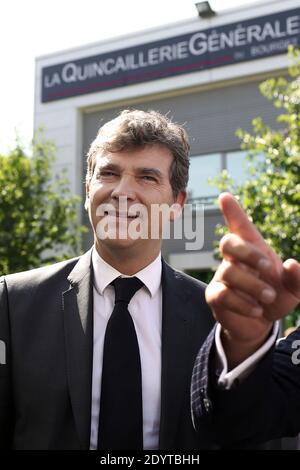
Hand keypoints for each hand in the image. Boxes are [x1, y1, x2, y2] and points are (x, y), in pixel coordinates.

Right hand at [206, 193, 299, 364]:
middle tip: (268, 267)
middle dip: (247, 252)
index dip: (233, 211)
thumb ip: (298, 278)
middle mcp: (235, 260)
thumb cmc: (275, 297)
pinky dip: (242, 303)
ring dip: (252, 285)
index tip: (225, 196)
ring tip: (268, 297)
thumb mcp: (294, 289)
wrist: (260, 324)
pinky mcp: (215, 296)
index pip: (241, 226)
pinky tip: (257, 310)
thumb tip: (291, 264)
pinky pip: (223, 294)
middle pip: (228, 242)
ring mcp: (222, 277)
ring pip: (229, 272)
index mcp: (253, 250)